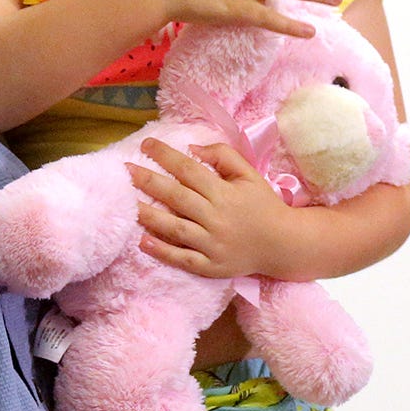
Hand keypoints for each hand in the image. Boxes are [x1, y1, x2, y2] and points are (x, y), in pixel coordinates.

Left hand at [130, 139, 292, 281]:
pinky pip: (183, 259)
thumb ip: (224, 156)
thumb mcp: (250, 174)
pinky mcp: (211, 265)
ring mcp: (213, 244)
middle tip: (125, 170)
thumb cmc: (263, 205)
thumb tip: (192, 148)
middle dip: (149, 181)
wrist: (284, 244)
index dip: (166, 156)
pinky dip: (162, 252)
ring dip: (148, 216)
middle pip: (177, 197)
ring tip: (126, 204)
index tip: (145, 145)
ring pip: (176, 228)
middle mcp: (217, 217)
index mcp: (225, 193)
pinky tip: (142, 242)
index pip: (189, 170)